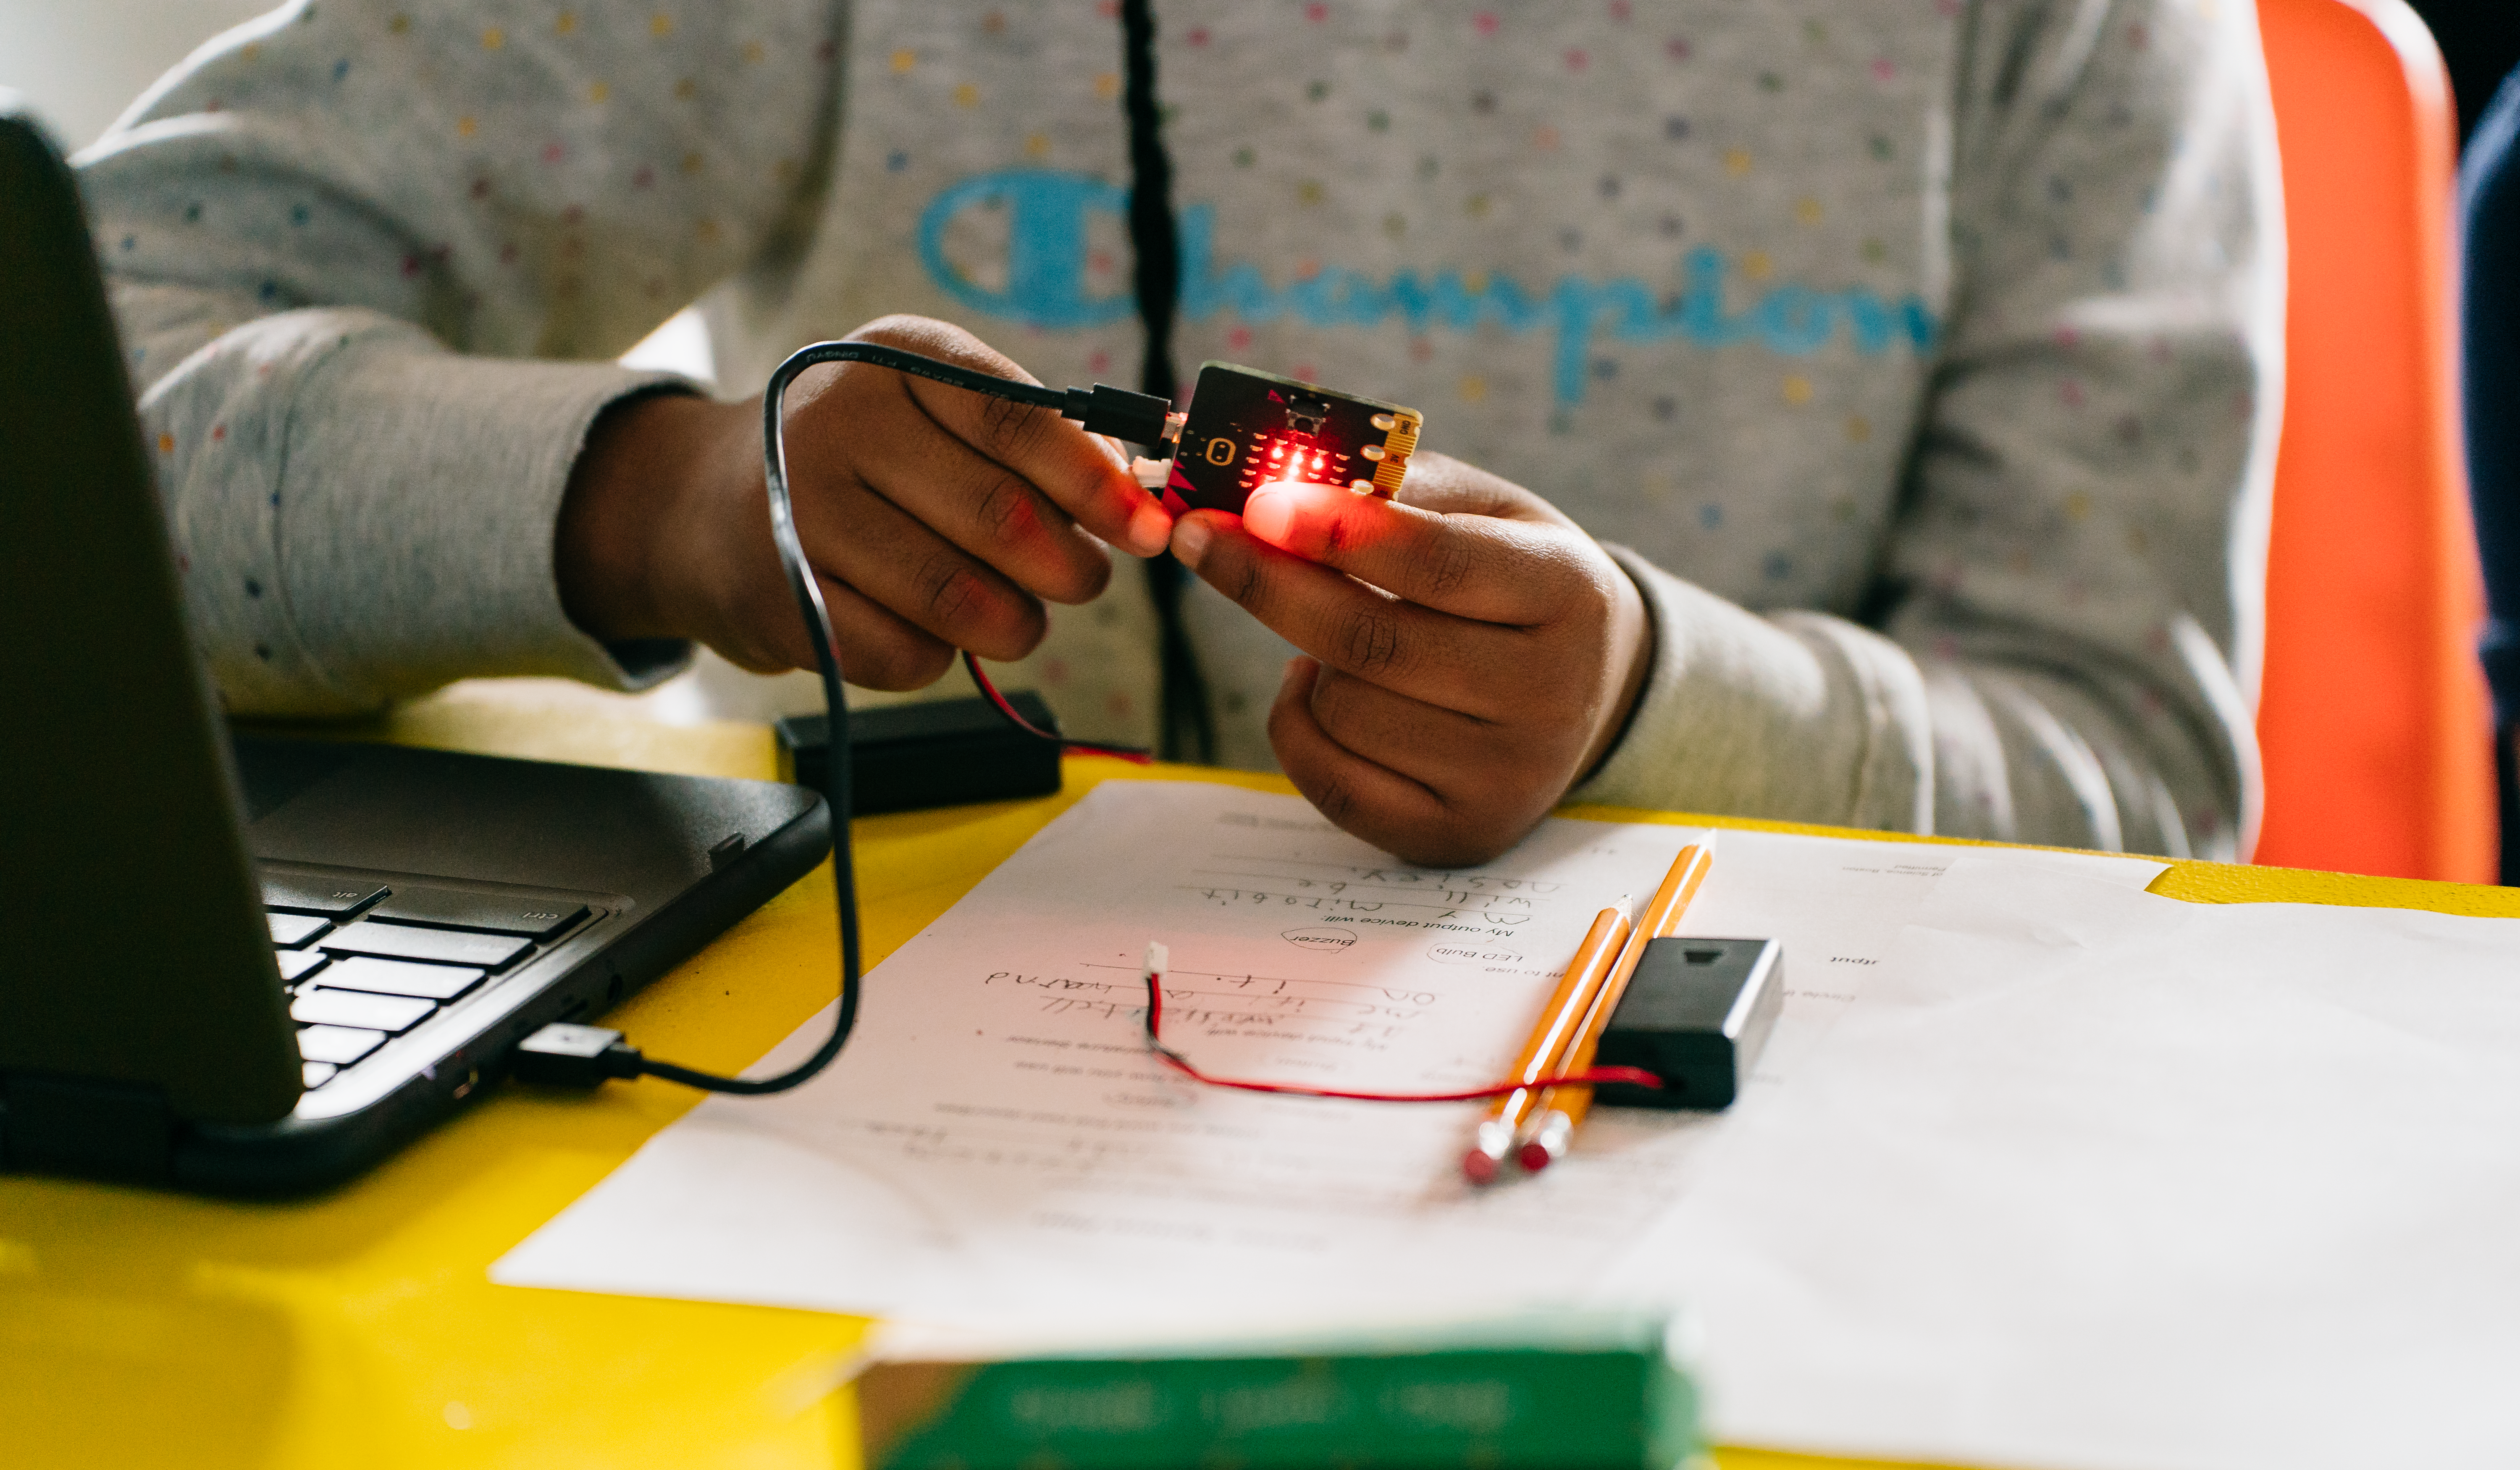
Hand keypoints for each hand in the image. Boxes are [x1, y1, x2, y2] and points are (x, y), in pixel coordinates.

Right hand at [557, 315, 1171, 687]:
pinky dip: (941, 658)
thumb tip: (1144, 479)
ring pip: (960, 597)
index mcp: (897, 358)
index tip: (1146, 529)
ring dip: (1017, 625)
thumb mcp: (936, 410)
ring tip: (1020, 618)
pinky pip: (906, 653)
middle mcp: (840, 421)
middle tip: (1079, 581)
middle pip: (1002, 518)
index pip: (1021, 422)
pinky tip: (929, 631)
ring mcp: (801, 511)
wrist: (703, 506)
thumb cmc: (863, 460)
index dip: (1098, 485)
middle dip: (1069, 568)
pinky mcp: (780, 598)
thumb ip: (1037, 435)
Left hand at [1169, 453, 1652, 866]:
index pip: (1438, 564)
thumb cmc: (1510, 580)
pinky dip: (1296, 725)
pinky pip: (1331, 782)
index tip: (1259, 502)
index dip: (1339, 531)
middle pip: (1373, 643)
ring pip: (1344, 712)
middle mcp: (1550, 695)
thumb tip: (1281, 475)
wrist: (1587, 687)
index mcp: (1566, 592)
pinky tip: (1318, 687)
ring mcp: (1507, 777)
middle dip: (1270, 585)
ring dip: (1304, 658)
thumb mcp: (1484, 510)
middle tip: (1201, 540)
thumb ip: (1396, 486)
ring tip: (1328, 632)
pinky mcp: (1459, 834)